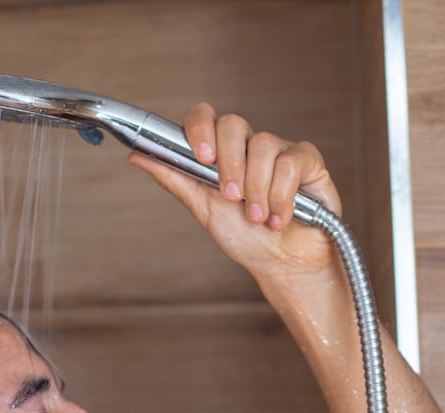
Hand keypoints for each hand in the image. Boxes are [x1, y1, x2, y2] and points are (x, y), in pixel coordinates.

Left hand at [127, 103, 343, 283]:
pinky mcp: (307, 160)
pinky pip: (290, 162)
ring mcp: (280, 149)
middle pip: (234, 124)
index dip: (200, 128)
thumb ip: (175, 179)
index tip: (202, 157)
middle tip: (232, 198)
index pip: (204, 117)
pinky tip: (281, 217)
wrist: (284, 264)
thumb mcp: (204, 209)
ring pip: (263, 145)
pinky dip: (282, 194)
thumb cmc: (246, 238)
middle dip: (229, 164)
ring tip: (259, 217)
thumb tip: (136, 155)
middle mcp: (249, 145)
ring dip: (257, 189)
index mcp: (221, 152)